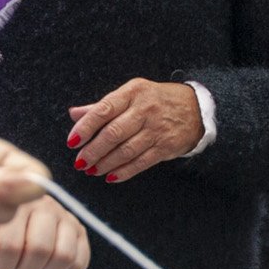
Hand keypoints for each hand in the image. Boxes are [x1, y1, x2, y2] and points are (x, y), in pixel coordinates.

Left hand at [0, 195, 89, 268]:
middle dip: (25, 268)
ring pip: (64, 255)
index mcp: (16, 204)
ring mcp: (66, 217)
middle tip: (17, 266)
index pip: (12, 245)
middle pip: (40, 250)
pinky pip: (81, 260)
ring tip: (34, 267)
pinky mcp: (79, 230)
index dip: (3, 264)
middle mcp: (45, 206)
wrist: (15, 215)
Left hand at [67, 79, 205, 183]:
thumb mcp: (131, 95)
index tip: (72, 142)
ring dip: (105, 163)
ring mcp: (157, 128)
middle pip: (113, 133)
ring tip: (92, 170)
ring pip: (126, 150)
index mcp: (133, 92)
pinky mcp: (166, 145)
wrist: (197, 108)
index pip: (103, 110)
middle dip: (93, 151)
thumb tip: (74, 114)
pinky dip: (124, 171)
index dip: (85, 127)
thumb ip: (102, 106)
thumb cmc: (157, 100)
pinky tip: (111, 176)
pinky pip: (141, 162)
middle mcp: (146, 109)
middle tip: (80, 162)